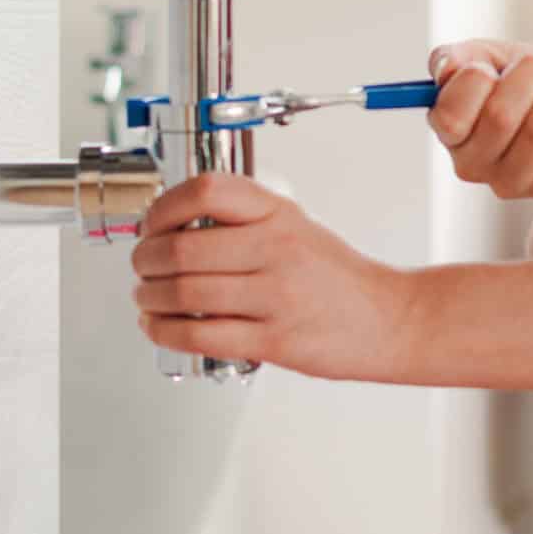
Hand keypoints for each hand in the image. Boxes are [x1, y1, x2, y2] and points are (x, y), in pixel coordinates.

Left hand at [130, 173, 416, 382]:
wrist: (391, 320)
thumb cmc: (340, 279)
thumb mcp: (297, 227)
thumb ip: (244, 221)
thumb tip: (173, 228)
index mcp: (280, 216)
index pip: (207, 192)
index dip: (164, 206)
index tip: (152, 222)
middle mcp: (278, 251)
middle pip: (182, 248)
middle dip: (145, 260)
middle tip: (142, 265)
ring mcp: (277, 297)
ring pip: (184, 294)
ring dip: (149, 298)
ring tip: (147, 298)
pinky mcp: (274, 341)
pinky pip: (201, 336)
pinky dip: (165, 332)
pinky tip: (160, 327)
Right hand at [426, 39, 532, 203]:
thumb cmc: (532, 89)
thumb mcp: (492, 61)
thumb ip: (459, 58)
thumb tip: (445, 68)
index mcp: (452, 135)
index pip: (449, 116)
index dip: (473, 81)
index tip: (493, 66)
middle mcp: (475, 166)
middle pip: (500, 116)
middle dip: (528, 73)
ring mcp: (515, 183)